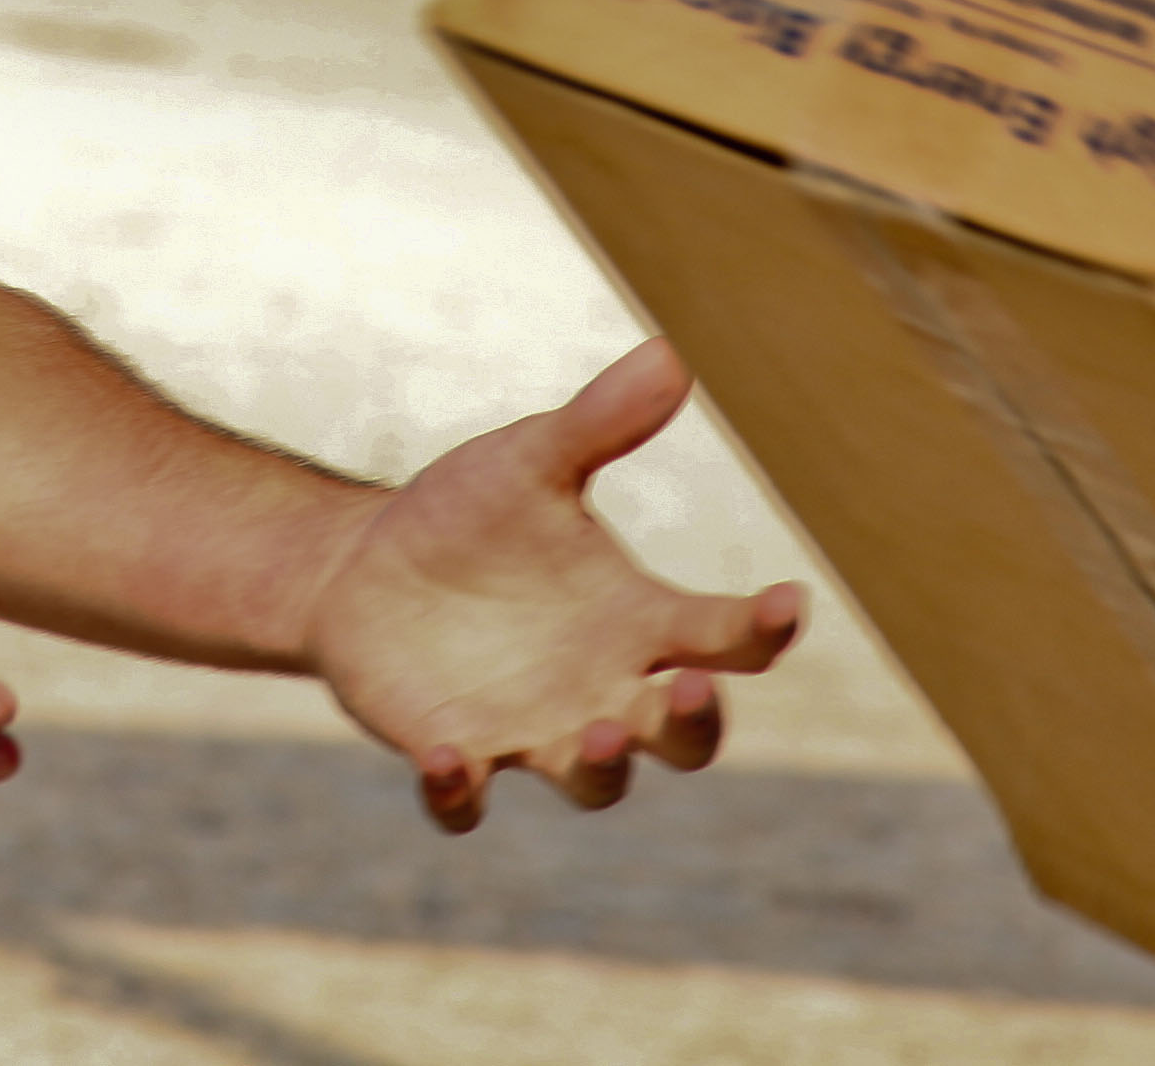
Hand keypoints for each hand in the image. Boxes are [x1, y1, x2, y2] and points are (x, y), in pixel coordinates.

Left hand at [308, 341, 801, 830]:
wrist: (365, 565)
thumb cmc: (471, 514)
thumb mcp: (533, 459)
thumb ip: (600, 421)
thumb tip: (670, 352)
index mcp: (636, 619)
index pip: (724, 636)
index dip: (764, 628)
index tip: (789, 603)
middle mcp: (602, 688)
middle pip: (682, 735)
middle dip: (694, 721)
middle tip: (688, 686)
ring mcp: (531, 730)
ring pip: (595, 780)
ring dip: (606, 764)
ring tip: (602, 729)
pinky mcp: (455, 752)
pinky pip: (468, 801)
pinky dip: (462, 792)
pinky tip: (448, 757)